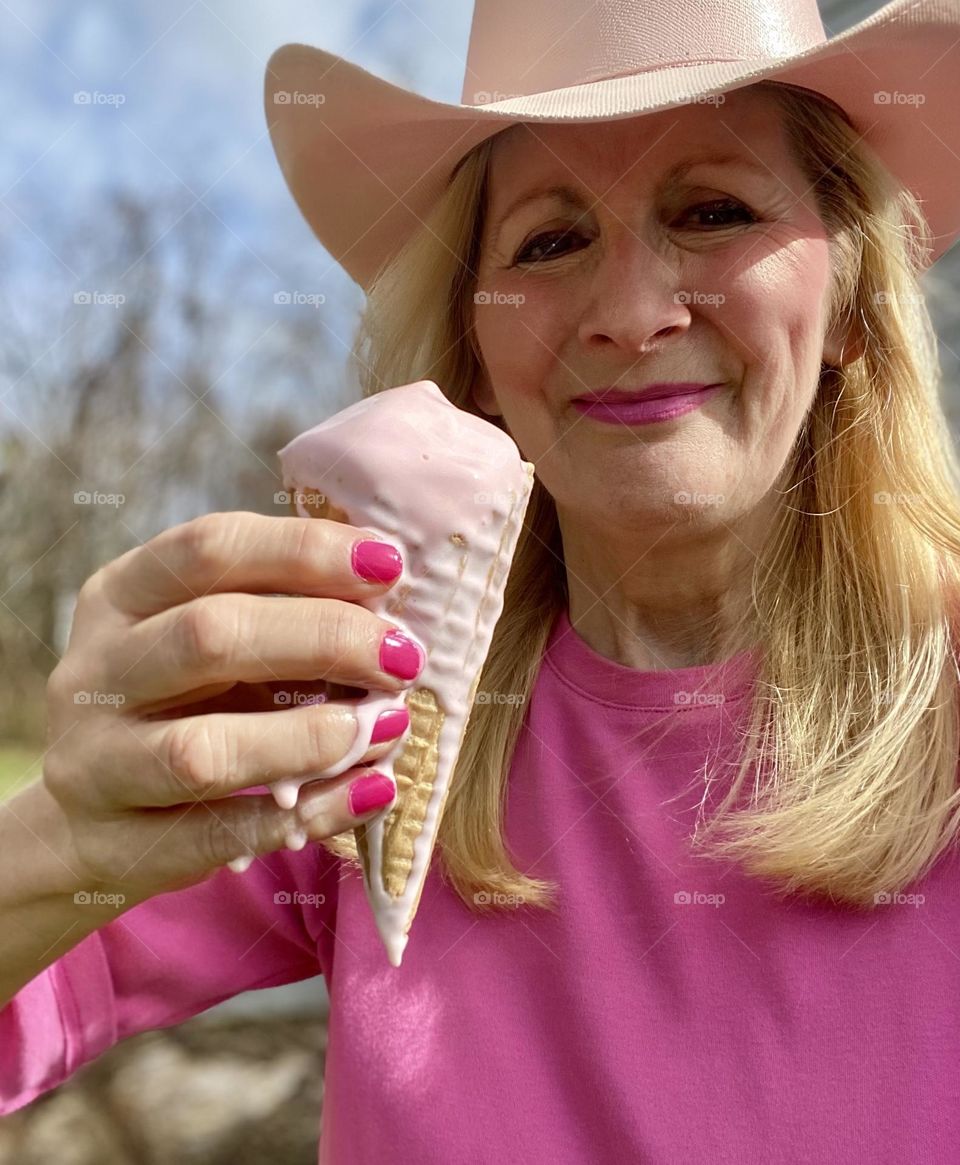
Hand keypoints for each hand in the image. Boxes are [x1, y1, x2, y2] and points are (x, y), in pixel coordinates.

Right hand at [42, 511, 422, 901]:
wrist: (79, 826)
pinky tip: (371, 792)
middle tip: (404, 656)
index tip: (389, 563)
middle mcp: (98, 673)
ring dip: (312, 738)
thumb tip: (390, 612)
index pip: (209, 548)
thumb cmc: (175, 710)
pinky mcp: (117, 845)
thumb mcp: (204, 648)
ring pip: (203, 750)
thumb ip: (279, 621)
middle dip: (325, 637)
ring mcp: (97, 764)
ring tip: (389, 726)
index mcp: (121, 597)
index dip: (303, 550)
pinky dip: (309, 812)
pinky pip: (219, 834)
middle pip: (210, 636)